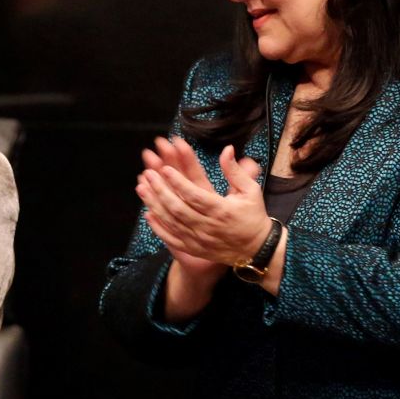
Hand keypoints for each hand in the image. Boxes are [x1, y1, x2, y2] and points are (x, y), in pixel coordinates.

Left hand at [137, 137, 269, 266]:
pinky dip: (158, 227)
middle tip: (149, 174)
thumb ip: (235, 171)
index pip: (195, 195)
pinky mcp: (194, 249)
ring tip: (142, 187)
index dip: (178, 182)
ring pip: (171, 222)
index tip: (165, 169)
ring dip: (154, 205)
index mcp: (222, 210)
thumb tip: (227, 149)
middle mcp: (208, 226)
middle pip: (178, 208)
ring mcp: (199, 239)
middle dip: (160, 190)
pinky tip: (148, 214)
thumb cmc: (253, 216)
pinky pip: (172, 239)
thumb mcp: (250, 191)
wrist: (257, 248)